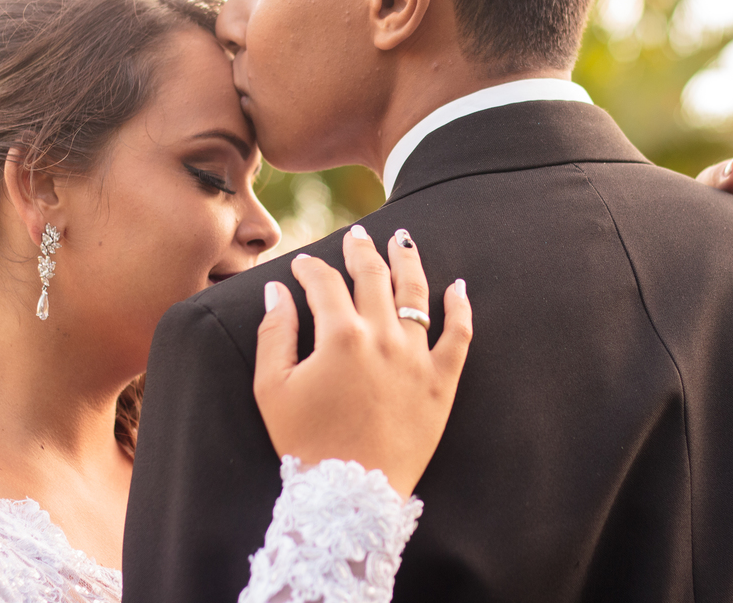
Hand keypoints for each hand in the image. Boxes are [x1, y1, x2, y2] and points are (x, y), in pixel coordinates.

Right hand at [253, 224, 472, 498]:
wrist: (349, 497)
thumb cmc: (304, 443)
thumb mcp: (272, 388)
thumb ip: (274, 332)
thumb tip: (277, 290)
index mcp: (340, 336)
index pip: (325, 284)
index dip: (312, 268)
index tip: (304, 264)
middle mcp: (382, 337)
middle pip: (373, 277)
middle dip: (362, 251)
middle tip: (357, 236)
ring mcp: (416, 358)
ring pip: (416, 294)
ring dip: (408, 261)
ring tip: (403, 240)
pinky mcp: (442, 382)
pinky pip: (459, 336)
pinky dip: (460, 307)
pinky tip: (458, 286)